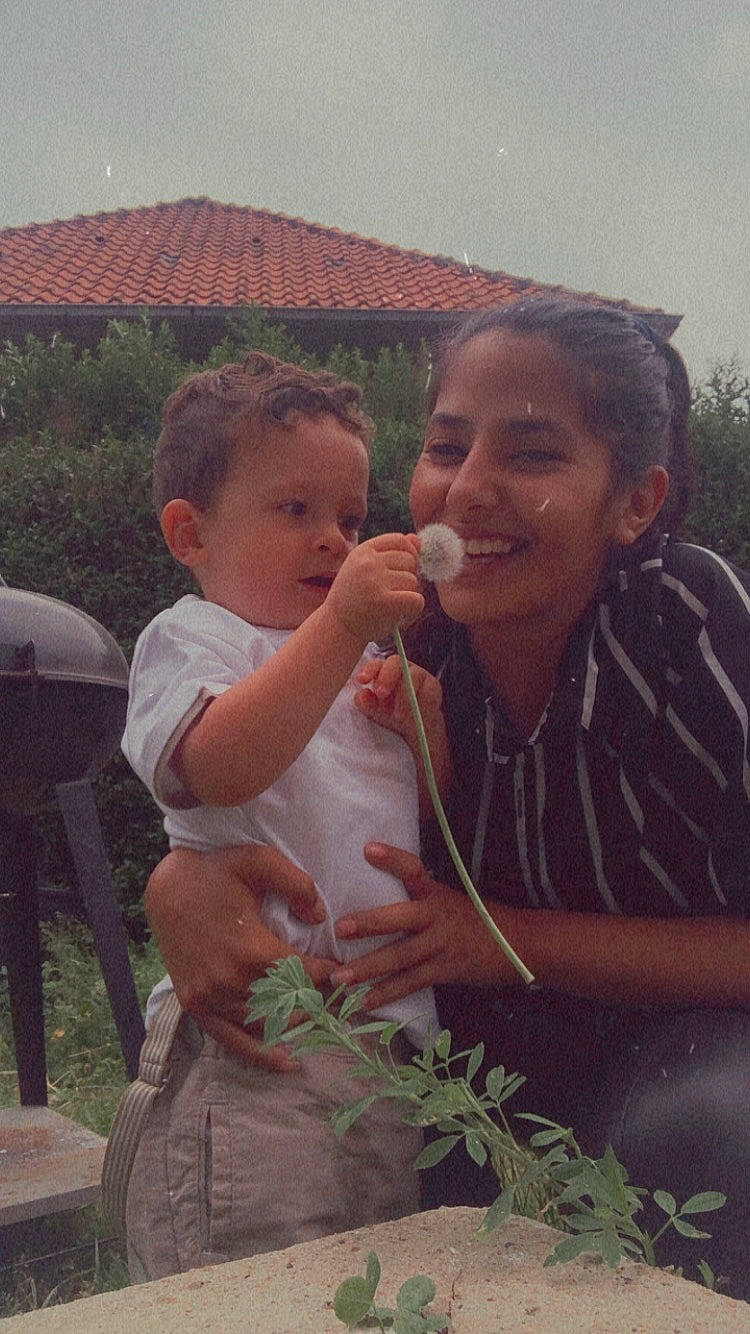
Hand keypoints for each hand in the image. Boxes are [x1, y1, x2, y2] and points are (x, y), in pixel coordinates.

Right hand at [144, 843, 336, 1068]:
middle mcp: (230, 981)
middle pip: (290, 1004)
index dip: (328, 975)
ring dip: (298, 1022)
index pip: (304, 975)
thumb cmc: (217, 872)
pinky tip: (288, 1061)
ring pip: (267, 1024)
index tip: (343, 971)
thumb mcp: (259, 861)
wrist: (166, 888)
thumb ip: (297, 884)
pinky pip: (231, 1039)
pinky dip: (260, 1054)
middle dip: (319, 1000)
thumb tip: (320, 919)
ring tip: (322, 1017)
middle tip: (339, 996)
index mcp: (250, 949)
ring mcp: (210, 997)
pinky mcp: (196, 1005)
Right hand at [326, 533, 423, 641]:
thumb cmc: (355, 599)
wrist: (336, 628)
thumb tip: (417, 539)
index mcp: (362, 551)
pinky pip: (417, 600)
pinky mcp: (384, 602)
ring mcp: (375, 581)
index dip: (408, 554)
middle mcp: (368, 562)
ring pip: (413, 581)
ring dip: (408, 596)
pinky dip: (413, 611)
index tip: (402, 571)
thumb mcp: (366, 570)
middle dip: (408, 578)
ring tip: (391, 607)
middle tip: (393, 595)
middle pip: (410, 560)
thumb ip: (391, 554)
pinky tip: (399, 617)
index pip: (399, 540)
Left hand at [328, 843, 520, 1007]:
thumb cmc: (477, 918)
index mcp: (437, 894)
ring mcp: (441, 945)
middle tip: (340, 928)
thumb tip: (377, 891)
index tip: (368, 849)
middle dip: (370, 923)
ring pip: (400, 957)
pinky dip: (387, 993)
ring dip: (367, 968)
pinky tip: (364, 1002)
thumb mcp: (450, 898)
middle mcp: (437, 916)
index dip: (393, 859)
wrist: (518, 943)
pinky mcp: (446, 970)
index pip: (414, 870)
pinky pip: (411, 983)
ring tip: (339, 977)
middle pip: (401, 918)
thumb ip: (420, 896)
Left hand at [354, 653, 442, 748]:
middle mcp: (402, 668)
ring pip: (412, 676)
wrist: (417, 726)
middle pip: (395, 662)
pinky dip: (419, 702)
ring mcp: (419, 674)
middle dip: (386, 677)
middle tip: (380, 693)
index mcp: (384, 671)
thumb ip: (367, 704)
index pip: (376, 664)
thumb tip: (360, 695)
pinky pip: (426, 690)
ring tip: (398, 714)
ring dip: (403, 695)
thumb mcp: (377, 712)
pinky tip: (414, 713)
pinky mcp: (432, 685)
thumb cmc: (393, 713)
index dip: (369, 669)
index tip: (361, 680)